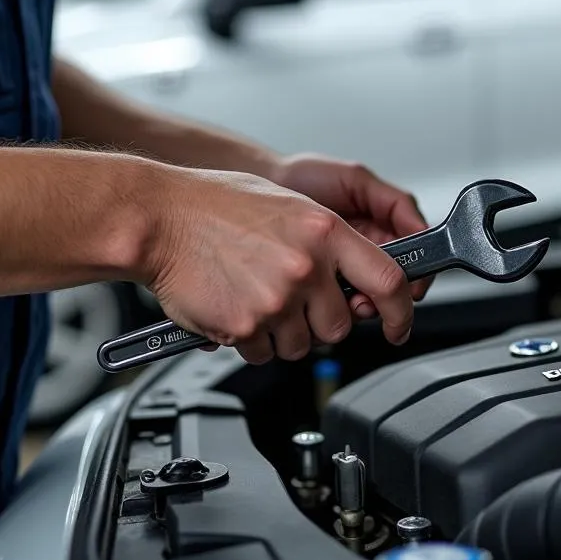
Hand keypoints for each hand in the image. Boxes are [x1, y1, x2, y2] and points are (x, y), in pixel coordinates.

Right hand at [144, 168, 414, 363]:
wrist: (158, 219)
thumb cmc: (214, 206)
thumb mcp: (288, 207)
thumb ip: (327, 242)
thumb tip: (356, 275)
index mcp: (325, 231)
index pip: (389, 281)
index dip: (402, 312)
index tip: (399, 325)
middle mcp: (306, 266)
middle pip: (340, 326)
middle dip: (321, 323)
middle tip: (294, 303)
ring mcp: (277, 299)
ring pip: (302, 345)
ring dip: (284, 334)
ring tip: (255, 297)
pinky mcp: (246, 326)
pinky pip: (264, 353)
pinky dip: (253, 341)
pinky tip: (235, 307)